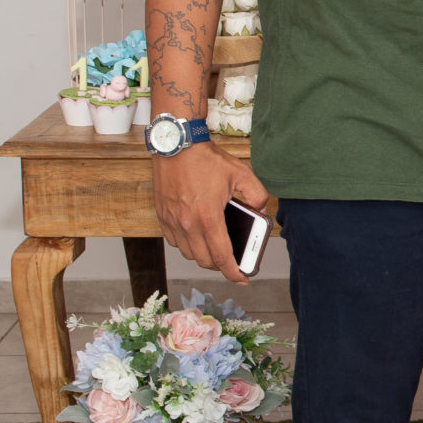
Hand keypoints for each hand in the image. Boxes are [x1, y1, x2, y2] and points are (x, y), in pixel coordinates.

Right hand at [153, 143, 271, 282]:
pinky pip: (174, 242)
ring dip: (203, 256)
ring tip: (215, 247)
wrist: (176, 143)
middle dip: (220, 265)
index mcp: (208, 217)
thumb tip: (260, 210)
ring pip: (188, 253)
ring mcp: (171, 221)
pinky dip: (187, 244)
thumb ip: (257, 194)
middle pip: (204, 261)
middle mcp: (186, 223)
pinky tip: (197, 235)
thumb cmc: (205, 158)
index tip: (242, 279)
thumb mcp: (241, 173)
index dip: (234, 273)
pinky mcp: (161, 216)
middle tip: (231, 260)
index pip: (222, 257)